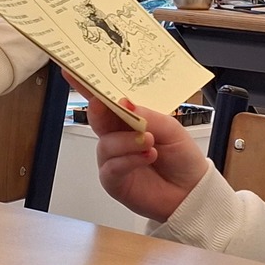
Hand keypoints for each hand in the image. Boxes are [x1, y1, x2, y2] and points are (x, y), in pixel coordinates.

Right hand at [85, 96, 208, 222]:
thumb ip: (147, 116)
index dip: (88, 86)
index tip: (73, 72)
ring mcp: (114, 158)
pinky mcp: (114, 180)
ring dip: (127, 141)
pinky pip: (111, 167)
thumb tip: (125, 103)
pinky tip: (147, 156)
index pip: (106, 100)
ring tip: (149, 142)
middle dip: (99, 110)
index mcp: (130, 119)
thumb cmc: (182, 157)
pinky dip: (129, 159)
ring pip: (105, 144)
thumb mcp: (171, 128)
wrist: (192, 192)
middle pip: (97, 118)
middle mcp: (118, 137)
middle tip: (110, 106)